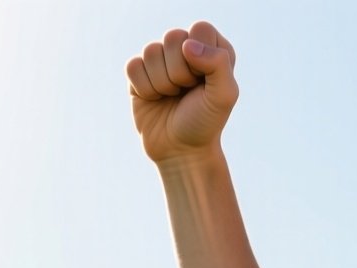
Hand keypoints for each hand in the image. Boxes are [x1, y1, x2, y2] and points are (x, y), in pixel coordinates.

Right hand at [126, 22, 238, 164]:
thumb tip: (187, 45)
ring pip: (151, 51)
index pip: (200, 29)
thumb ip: (218, 64)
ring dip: (162, 83)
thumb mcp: (224, 96)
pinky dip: (144, 88)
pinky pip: (133, 66)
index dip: (199, 56)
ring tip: (172, 97)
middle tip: (186, 91)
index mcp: (213, 49)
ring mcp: (161, 60)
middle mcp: (187, 50)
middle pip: (173, 37)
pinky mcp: (139, 73)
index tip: (203, 80)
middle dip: (180, 72)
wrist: (181, 150)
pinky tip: (155, 99)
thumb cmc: (205, 122)